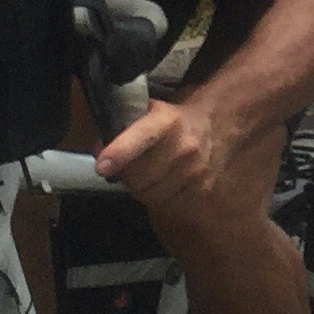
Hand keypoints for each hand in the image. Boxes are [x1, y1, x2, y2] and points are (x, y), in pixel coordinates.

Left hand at [95, 93, 227, 211]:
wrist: (215, 126)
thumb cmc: (172, 119)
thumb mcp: (148, 110)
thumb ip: (122, 126)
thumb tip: (99, 150)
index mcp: (168, 121)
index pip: (142, 136)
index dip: (121, 152)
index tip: (102, 166)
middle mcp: (184, 147)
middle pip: (139, 176)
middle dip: (125, 174)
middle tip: (124, 166)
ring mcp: (194, 171)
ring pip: (149, 194)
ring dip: (139, 188)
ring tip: (144, 173)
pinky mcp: (201, 189)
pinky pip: (165, 203)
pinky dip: (155, 197)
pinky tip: (159, 182)